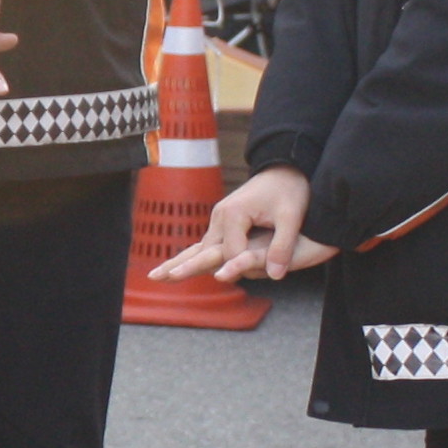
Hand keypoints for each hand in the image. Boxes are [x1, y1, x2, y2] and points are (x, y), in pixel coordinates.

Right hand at [157, 164, 331, 284]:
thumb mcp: (291, 217)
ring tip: (156, 276)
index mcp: (233, 214)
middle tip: (157, 278)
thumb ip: (283, 246)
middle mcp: (219, 217)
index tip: (263, 272)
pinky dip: (191, 257)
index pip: (232, 253)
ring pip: (199, 249)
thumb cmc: (290, 191)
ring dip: (179, 263)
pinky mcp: (222, 223)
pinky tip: (177, 266)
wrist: (284, 169)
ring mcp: (218, 220)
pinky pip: (206, 245)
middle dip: (183, 267)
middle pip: (202, 252)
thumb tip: (277, 275)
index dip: (246, 267)